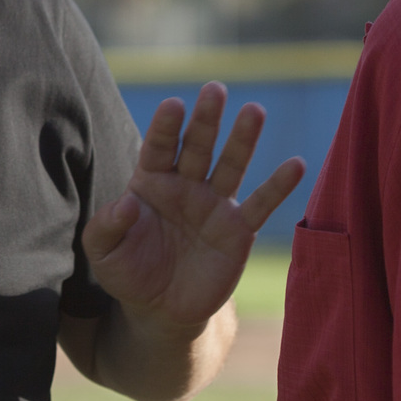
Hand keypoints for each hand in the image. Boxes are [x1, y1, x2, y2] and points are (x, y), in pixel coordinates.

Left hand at [84, 82, 305, 330]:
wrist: (160, 310)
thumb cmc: (128, 272)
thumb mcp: (104, 253)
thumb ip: (107, 227)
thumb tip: (128, 204)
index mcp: (151, 182)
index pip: (159, 147)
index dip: (166, 127)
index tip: (173, 104)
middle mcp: (185, 185)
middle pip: (197, 146)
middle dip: (206, 120)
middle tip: (214, 90)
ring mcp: (214, 204)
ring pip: (231, 166)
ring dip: (243, 139)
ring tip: (255, 111)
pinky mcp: (238, 230)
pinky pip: (261, 205)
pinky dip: (279, 186)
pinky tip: (296, 164)